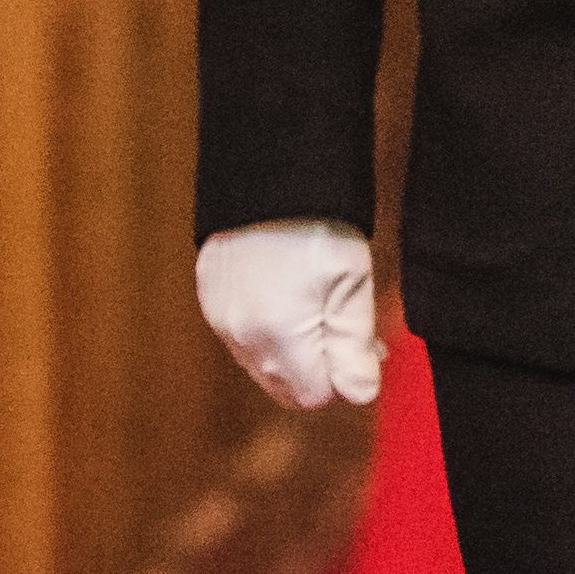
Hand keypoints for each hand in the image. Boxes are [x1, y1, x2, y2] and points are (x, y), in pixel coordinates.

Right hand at [196, 220, 380, 408]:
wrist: (268, 178)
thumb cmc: (317, 225)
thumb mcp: (352, 282)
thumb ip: (354, 346)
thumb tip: (361, 394)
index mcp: (279, 337)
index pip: (313, 395)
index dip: (342, 376)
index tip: (363, 347)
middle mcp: (241, 337)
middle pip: (284, 386)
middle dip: (319, 369)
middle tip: (349, 333)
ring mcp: (221, 319)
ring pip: (263, 363)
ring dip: (294, 352)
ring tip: (321, 310)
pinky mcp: (211, 299)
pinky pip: (243, 337)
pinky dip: (269, 331)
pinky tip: (290, 297)